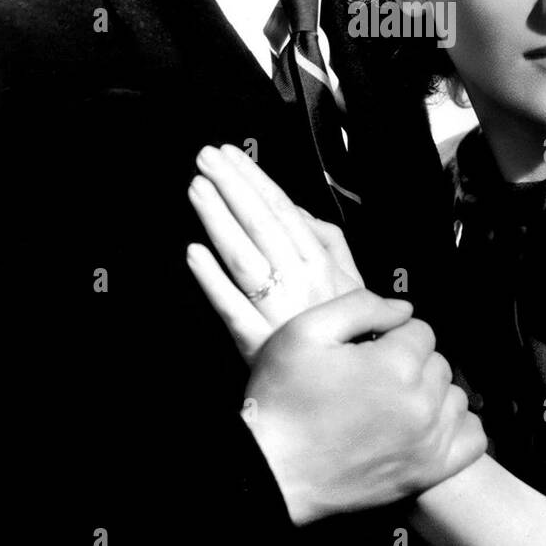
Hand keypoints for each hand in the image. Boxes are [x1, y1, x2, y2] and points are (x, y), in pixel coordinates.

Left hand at [187, 143, 362, 359]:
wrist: (352, 390)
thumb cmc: (351, 333)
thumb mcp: (352, 281)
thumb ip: (329, 241)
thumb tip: (300, 210)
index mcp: (322, 264)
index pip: (283, 211)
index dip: (255, 180)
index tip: (232, 155)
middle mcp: (301, 282)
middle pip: (262, 226)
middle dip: (233, 187)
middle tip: (207, 158)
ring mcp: (278, 311)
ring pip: (244, 258)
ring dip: (219, 221)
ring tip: (198, 189)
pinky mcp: (259, 342)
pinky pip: (232, 309)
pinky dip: (212, 282)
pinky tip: (193, 255)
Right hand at [240, 289, 487, 523]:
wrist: (270, 472)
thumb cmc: (281, 399)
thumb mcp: (306, 331)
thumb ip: (360, 306)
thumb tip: (404, 309)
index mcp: (395, 364)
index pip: (420, 329)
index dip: (391, 334)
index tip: (366, 350)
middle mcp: (421, 403)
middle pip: (438, 362)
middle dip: (411, 361)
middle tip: (371, 377)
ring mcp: (428, 442)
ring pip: (454, 397)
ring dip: (431, 393)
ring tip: (392, 402)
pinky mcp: (428, 473)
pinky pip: (472, 439)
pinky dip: (456, 427)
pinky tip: (426, 425)